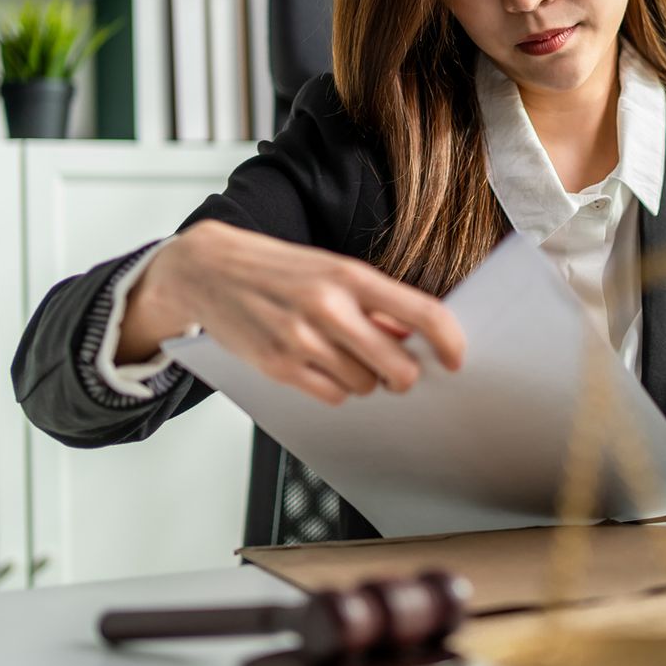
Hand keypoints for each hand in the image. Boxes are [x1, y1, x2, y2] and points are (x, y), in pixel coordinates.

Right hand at [119, 220, 465, 405]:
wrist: (209, 269)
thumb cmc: (279, 270)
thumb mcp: (331, 270)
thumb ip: (374, 303)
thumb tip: (416, 338)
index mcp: (349, 275)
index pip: (420, 313)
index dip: (448, 341)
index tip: (457, 358)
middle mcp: (328, 306)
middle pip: (398, 368)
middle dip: (403, 375)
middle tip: (395, 369)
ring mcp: (301, 338)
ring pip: (364, 386)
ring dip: (363, 379)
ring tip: (340, 355)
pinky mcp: (278, 366)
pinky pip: (332, 396)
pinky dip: (335, 389)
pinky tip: (320, 366)